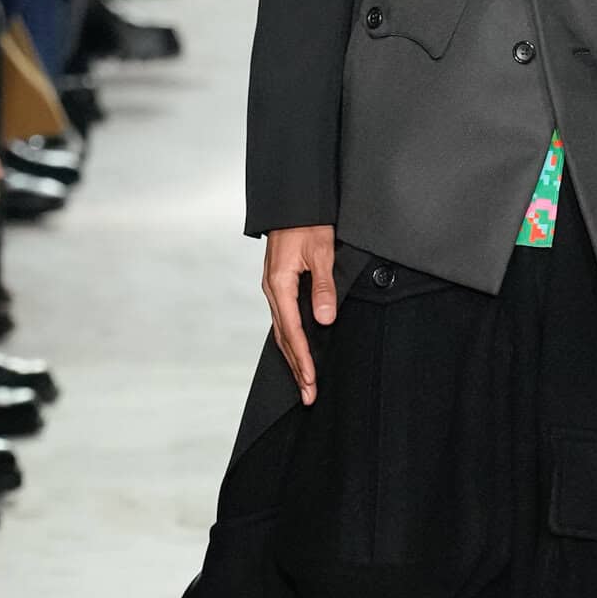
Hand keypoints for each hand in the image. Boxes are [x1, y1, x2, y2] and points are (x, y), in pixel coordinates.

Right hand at [262, 225, 337, 403]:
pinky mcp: (279, 284)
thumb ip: (323, 287)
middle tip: (308, 395)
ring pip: (282, 331)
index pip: (292, 330)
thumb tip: (323, 320)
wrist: (293, 202)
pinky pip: (283, 319)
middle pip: (284, 337)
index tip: (311, 381)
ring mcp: (273, 288)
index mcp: (280, 284)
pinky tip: (297, 350)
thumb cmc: (308, 222)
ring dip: (293, 357)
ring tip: (304, 381)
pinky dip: (290, 339)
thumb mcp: (321, 252)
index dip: (303, 358)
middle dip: (297, 368)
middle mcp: (272, 290)